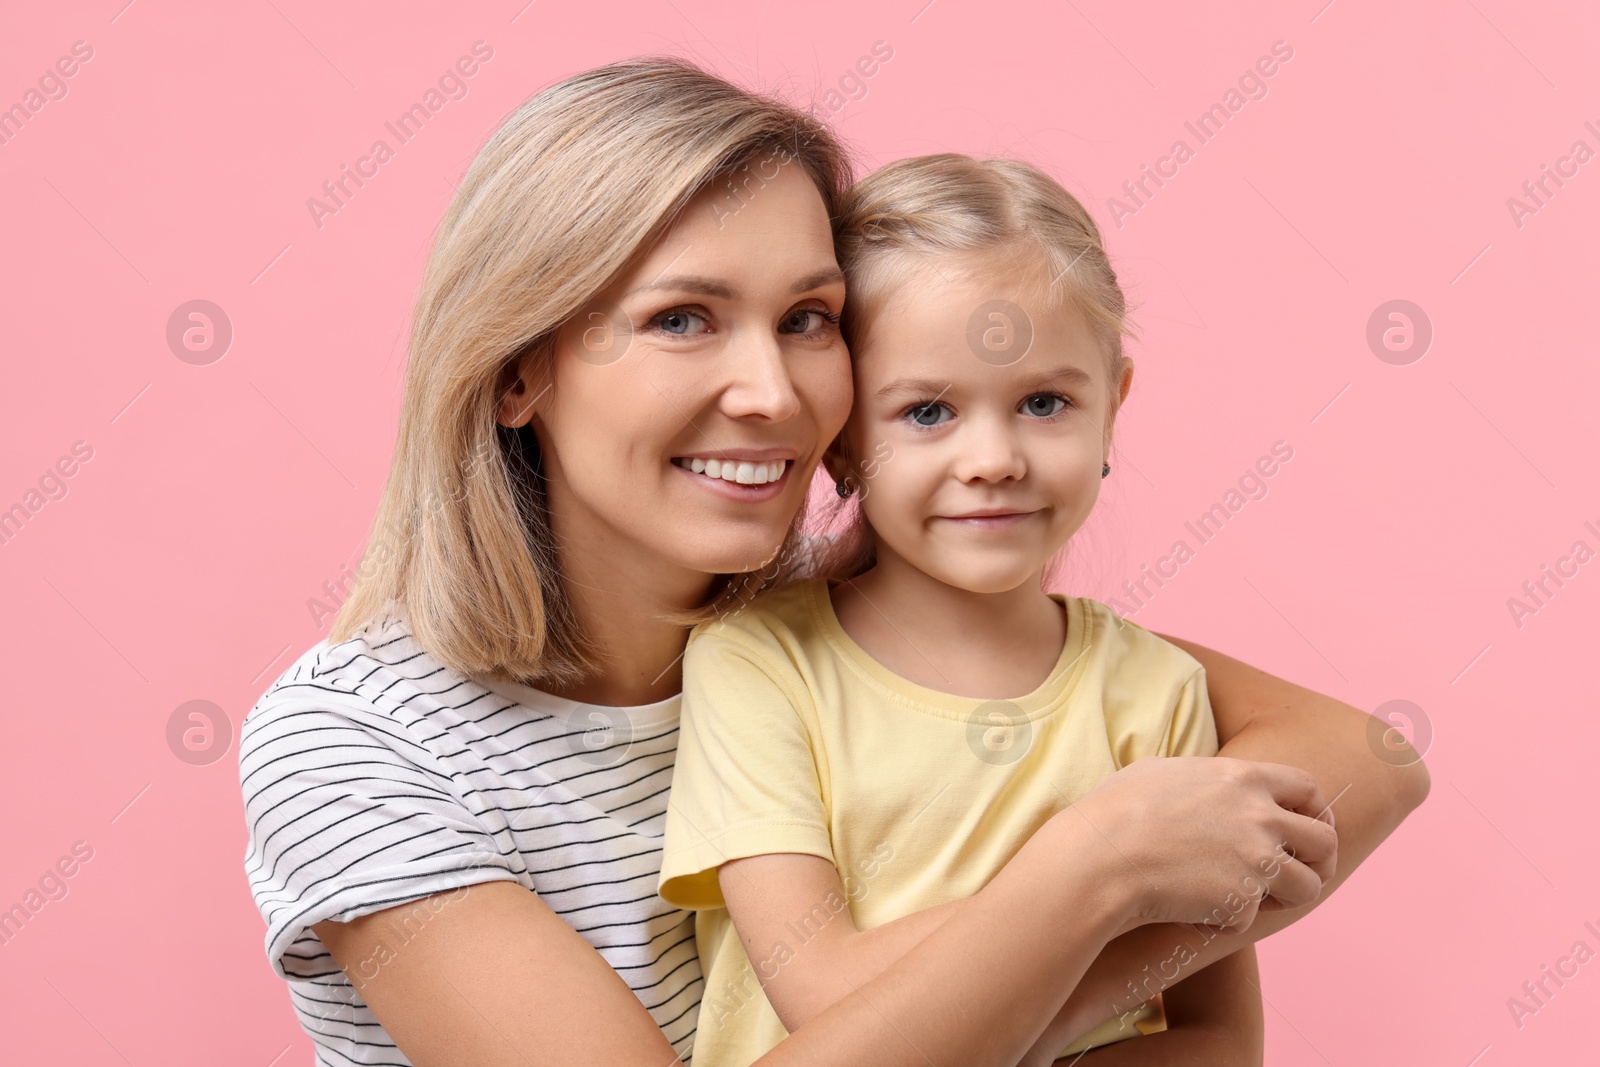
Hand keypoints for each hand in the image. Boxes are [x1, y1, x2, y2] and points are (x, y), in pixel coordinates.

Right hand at [1066, 756, 1336, 933]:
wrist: (1099, 859)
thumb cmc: (1115, 811)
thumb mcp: (1160, 770)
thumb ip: (1201, 776)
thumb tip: (1205, 778)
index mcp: (1242, 778)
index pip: (1308, 787)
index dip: (1316, 810)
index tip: (1308, 827)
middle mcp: (1260, 817)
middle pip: (1325, 840)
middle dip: (1320, 860)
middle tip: (1303, 873)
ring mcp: (1256, 861)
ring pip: (1309, 887)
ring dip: (1286, 897)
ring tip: (1251, 898)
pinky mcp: (1242, 902)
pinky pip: (1251, 917)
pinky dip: (1227, 918)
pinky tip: (1195, 909)